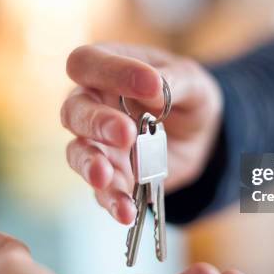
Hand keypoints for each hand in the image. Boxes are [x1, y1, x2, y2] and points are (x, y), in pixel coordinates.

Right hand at [61, 44, 222, 223]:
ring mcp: (96, 143)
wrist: (199, 135)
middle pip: (74, 110)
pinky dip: (112, 201)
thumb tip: (153, 87)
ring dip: (90, 164)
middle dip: (97, 122)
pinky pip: (101, 190)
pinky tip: (125, 211)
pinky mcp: (109, 176)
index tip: (150, 84)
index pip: (87, 63)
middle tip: (126, 133)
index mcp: (107, 69)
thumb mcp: (192, 82)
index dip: (111, 72)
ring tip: (105, 176)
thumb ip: (173, 81)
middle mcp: (93, 104)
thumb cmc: (188, 95)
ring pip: (77, 152)